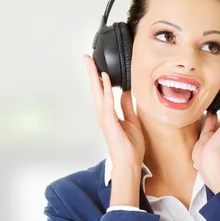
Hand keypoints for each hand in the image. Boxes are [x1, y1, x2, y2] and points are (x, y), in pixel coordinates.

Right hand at [84, 54, 144, 170]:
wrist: (129, 164)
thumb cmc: (130, 147)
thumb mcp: (132, 121)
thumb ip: (127, 106)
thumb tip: (126, 92)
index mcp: (108, 114)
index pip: (101, 92)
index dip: (98, 77)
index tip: (95, 64)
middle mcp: (103, 115)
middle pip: (95, 89)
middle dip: (91, 72)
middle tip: (86, 56)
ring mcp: (105, 119)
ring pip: (98, 93)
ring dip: (94, 77)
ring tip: (91, 62)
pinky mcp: (110, 123)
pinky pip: (107, 103)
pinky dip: (105, 90)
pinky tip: (104, 79)